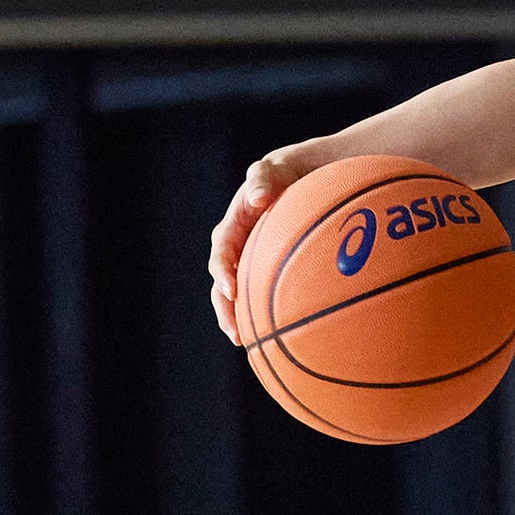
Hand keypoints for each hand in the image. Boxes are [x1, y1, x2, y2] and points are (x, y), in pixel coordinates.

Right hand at [208, 147, 314, 344]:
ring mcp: (249, 262)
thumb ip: (263, 178)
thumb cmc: (280, 174)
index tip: (230, 290)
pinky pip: (260, 295)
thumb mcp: (270, 170)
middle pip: (223, 284)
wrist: (293, 179)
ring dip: (238, 319)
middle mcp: (236, 248)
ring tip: (247, 344)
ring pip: (238, 296)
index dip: (222, 271)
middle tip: (235, 333)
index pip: (221, 251)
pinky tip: (278, 335)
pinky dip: (264, 314)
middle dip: (226, 310)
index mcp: (233, 227)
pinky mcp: (263, 271)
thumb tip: (257, 197)